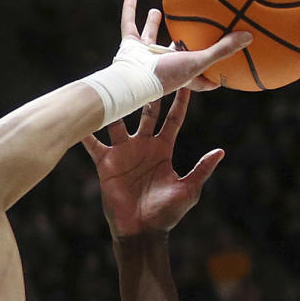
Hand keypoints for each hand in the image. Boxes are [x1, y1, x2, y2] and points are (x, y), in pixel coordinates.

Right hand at [83, 86, 222, 238]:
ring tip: (112, 82)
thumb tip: (221, 151)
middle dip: (147, 92)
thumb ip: (201, 169)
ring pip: (118, 121)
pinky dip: (86, 131)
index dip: (178, 101)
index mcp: (163, 150)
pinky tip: (78, 115)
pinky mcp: (106, 163)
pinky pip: (93, 144)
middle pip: (145, 112)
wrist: (141, 232)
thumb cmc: (167, 213)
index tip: (184, 81)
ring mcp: (124, 153)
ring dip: (115, 104)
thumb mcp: (188, 190)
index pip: (172, 119)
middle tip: (148, 69)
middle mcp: (143, 146)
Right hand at [117, 0, 249, 94]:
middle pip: (175, 55)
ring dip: (153, 24)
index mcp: (183, 74)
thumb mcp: (199, 61)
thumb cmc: (167, 74)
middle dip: (182, 46)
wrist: (133, 79)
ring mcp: (145, 56)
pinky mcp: (130, 47)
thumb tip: (249, 37)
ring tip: (157, 11)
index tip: (224, 74)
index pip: (201, 81)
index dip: (212, 79)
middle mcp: (163, 66)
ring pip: (149, 37)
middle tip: (191, 35)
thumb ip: (223, 50)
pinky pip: (128, 23)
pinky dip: (129, 8)